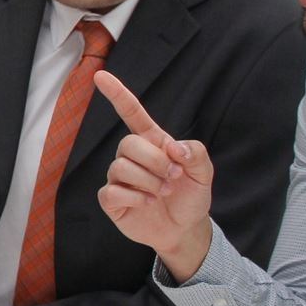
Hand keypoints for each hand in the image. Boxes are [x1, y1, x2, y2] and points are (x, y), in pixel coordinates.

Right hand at [94, 70, 215, 281]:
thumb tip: (175, 149)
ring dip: (149, 181)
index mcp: (152, 143)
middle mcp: (132, 157)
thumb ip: (196, 153)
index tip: (100, 75)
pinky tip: (147, 203)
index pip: (131, 113)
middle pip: (127, 143)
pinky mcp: (112, 199)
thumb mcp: (204, 173)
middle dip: (154, 161)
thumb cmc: (191, 196)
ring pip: (120, 167)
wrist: (185, 229)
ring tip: (163, 192)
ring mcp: (119, 178)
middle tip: (173, 177)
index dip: (117, 94)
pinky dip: (135, 197)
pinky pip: (112, 190)